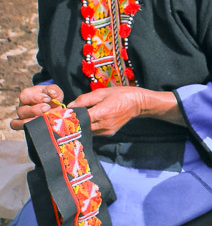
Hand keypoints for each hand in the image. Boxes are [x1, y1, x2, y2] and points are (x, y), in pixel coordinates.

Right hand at [12, 84, 63, 129]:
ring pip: (22, 122)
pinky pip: (19, 128)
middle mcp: (23, 107)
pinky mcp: (27, 126)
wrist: (55, 108)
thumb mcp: (55, 91)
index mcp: (27, 96)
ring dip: (35, 121)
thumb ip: (53, 90)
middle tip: (47, 108)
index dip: (36, 98)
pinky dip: (29, 128)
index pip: (24, 96)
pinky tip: (41, 125)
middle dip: (35, 110)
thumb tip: (52, 93)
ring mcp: (23, 118)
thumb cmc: (52, 97)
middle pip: (21, 111)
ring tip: (46, 117)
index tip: (48, 99)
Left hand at [66, 87, 181, 135]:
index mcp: (102, 112)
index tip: (58, 116)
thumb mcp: (102, 92)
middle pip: (81, 127)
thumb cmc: (120, 94)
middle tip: (61, 119)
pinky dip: (87, 128)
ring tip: (72, 120)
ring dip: (79, 126)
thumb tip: (69, 106)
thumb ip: (84, 99)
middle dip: (71, 123)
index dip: (68, 117)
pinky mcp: (108, 133)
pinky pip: (93, 132)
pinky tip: (85, 122)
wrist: (138, 103)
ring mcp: (106, 131)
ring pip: (86, 131)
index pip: (79, 118)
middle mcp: (104, 124)